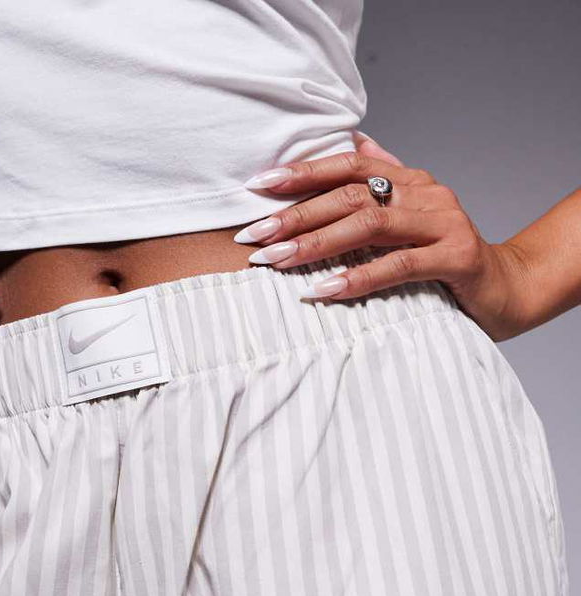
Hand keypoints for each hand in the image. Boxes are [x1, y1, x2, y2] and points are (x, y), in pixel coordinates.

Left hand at [235, 131, 529, 341]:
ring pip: (369, 225)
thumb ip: (382, 186)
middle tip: (255, 235)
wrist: (505, 288)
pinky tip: (323, 289)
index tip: (258, 186)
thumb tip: (352, 141)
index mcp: (409, 180)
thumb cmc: (445, 257)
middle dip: (296, 215)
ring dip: (316, 242)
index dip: (302, 172)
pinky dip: (357, 277)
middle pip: (351, 196)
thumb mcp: (410, 218)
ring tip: (277, 260)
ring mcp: (443, 223)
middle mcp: (426, 193)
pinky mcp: (455, 257)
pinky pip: (398, 266)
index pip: (348, 165)